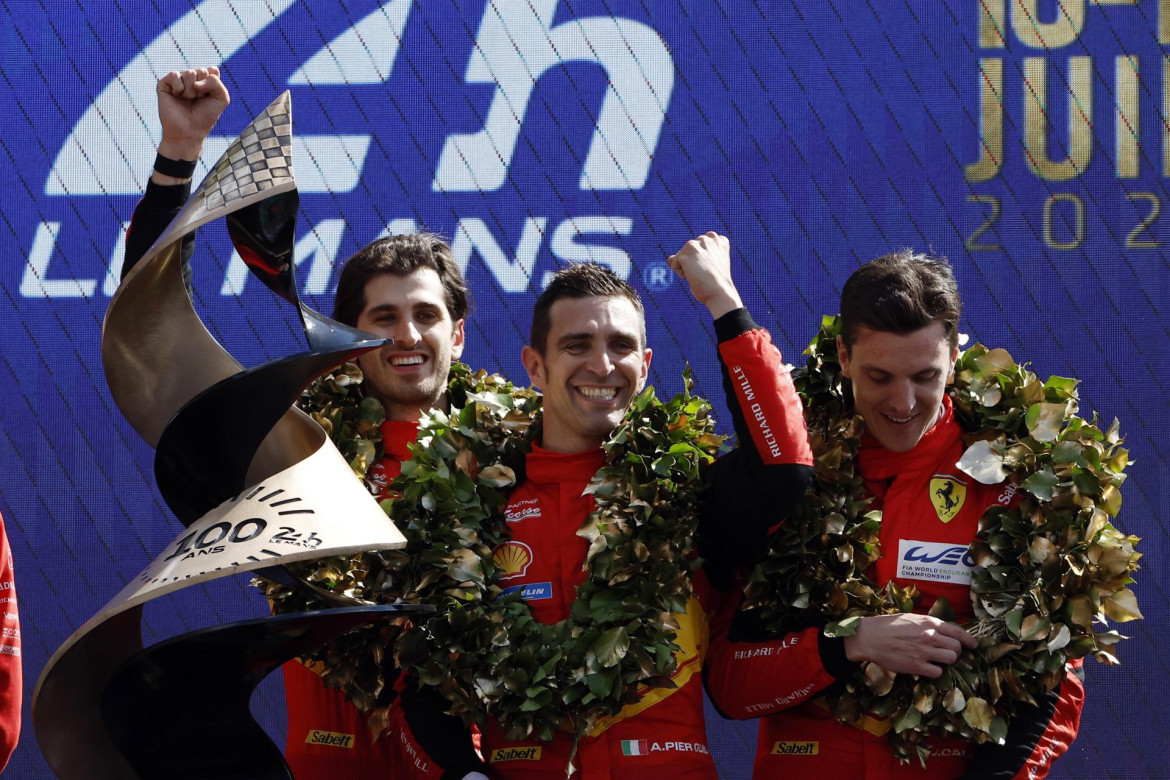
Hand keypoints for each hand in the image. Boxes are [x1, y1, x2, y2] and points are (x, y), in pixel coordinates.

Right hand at [154, 66, 229, 181]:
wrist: (188, 132)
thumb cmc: (205, 116)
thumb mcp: (221, 99)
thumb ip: (216, 82)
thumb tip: (193, 75)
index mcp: (204, 80)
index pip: (212, 70)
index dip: (213, 85)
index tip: (209, 97)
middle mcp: (191, 79)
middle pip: (201, 71)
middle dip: (202, 89)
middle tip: (197, 100)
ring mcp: (178, 81)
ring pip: (189, 73)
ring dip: (191, 91)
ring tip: (187, 100)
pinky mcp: (165, 84)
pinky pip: (174, 75)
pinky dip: (179, 88)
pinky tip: (177, 96)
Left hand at [668, 231, 743, 318]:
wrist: (720, 292)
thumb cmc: (715, 283)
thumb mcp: (707, 265)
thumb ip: (692, 256)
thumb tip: (669, 258)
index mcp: (718, 240)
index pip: (699, 247)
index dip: (701, 260)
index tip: (711, 269)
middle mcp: (708, 238)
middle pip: (688, 251)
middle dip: (692, 263)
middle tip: (706, 273)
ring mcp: (697, 244)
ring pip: (680, 257)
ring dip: (686, 268)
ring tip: (700, 274)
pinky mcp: (687, 251)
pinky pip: (674, 264)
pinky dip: (681, 273)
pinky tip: (694, 276)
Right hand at [842, 613, 976, 677]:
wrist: (869, 637)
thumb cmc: (887, 626)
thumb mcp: (911, 618)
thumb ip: (928, 625)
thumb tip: (944, 632)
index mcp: (929, 622)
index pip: (958, 632)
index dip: (969, 640)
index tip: (974, 645)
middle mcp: (930, 636)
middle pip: (957, 648)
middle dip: (955, 652)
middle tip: (947, 653)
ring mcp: (925, 652)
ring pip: (950, 659)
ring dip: (946, 661)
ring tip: (937, 660)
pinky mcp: (917, 666)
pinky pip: (938, 673)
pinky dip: (935, 672)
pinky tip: (926, 668)